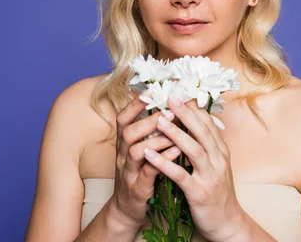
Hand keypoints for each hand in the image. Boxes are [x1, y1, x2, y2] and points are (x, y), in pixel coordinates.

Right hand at [110, 95, 182, 229]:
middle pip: (128, 132)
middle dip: (148, 120)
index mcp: (124, 144)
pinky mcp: (138, 188)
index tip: (151, 91)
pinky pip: (148, 172)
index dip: (135, 104)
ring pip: (136, 151)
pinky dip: (162, 160)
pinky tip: (177, 151)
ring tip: (176, 131)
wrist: (128, 209)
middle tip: (169, 112)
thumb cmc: (139, 174)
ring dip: (157, 139)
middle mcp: (123, 155)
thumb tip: (165, 108)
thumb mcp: (140, 151)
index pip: (123, 118)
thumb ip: (148, 132)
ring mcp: (129, 172)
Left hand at [143, 97, 246, 241]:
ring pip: (194, 149)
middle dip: (185, 113)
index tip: (179, 92)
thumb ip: (207, 145)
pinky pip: (181, 175)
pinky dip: (165, 164)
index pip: (208, 123)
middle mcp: (218, 160)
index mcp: (221, 151)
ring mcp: (210, 176)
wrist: (227, 223)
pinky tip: (150, 155)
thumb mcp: (216, 165)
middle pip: (202, 131)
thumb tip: (194, 122)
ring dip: (176, 133)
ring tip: (159, 120)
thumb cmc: (217, 192)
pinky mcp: (200, 193)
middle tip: (169, 97)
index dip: (193, 107)